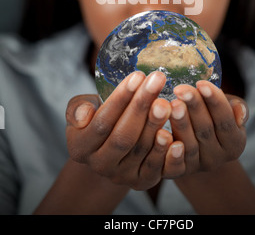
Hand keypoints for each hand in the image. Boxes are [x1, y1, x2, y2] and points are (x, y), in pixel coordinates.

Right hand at [65, 71, 183, 189]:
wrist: (111, 144)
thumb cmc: (98, 116)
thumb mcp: (83, 108)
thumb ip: (77, 108)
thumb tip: (84, 114)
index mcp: (80, 147)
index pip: (101, 122)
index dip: (120, 99)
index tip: (137, 76)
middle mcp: (99, 165)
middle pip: (123, 136)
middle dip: (141, 106)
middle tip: (158, 80)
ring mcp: (121, 176)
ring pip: (140, 150)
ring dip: (155, 124)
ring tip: (166, 102)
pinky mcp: (142, 182)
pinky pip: (155, 168)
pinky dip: (165, 153)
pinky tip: (175, 136)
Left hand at [167, 81, 247, 175]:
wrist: (195, 143)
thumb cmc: (212, 116)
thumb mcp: (228, 109)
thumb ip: (237, 107)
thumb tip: (239, 111)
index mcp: (234, 143)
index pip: (225, 121)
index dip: (214, 102)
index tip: (202, 83)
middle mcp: (217, 158)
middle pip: (206, 130)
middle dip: (193, 107)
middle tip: (181, 89)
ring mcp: (197, 167)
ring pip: (189, 145)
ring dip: (180, 124)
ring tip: (170, 103)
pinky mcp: (178, 173)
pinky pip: (174, 166)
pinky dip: (168, 152)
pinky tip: (160, 133)